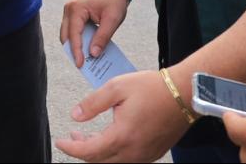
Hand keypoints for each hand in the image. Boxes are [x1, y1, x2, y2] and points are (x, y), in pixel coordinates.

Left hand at [55, 69, 190, 161]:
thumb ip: (93, 103)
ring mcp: (146, 155)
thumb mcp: (116, 88)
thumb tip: (75, 116)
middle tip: (73, 137)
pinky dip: (114, 154)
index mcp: (122, 136)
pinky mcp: (154, 153)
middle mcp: (134, 151)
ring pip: (114, 163)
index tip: (60, 142)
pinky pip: (129, 161)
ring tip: (88, 137)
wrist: (185, 93)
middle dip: (83, 152)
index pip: (89, 151)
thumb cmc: (152, 88)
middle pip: (100, 162)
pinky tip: (110, 139)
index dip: (70, 148)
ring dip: (98, 154)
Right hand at [60, 0, 129, 67]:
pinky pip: (72, 31)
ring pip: (67, 34)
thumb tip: (93, 54)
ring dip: (75, 46)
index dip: (76, 51)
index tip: (80, 65)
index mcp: (76, 9)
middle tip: (83, 66)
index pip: (73, 34)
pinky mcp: (73, 15)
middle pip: (66, 36)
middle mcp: (69, 10)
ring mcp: (69, 12)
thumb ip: (102, 37)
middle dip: (73, 51)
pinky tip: (87, 50)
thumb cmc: (113, 0)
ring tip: (85, 60)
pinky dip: (78, 41)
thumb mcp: (112, 19)